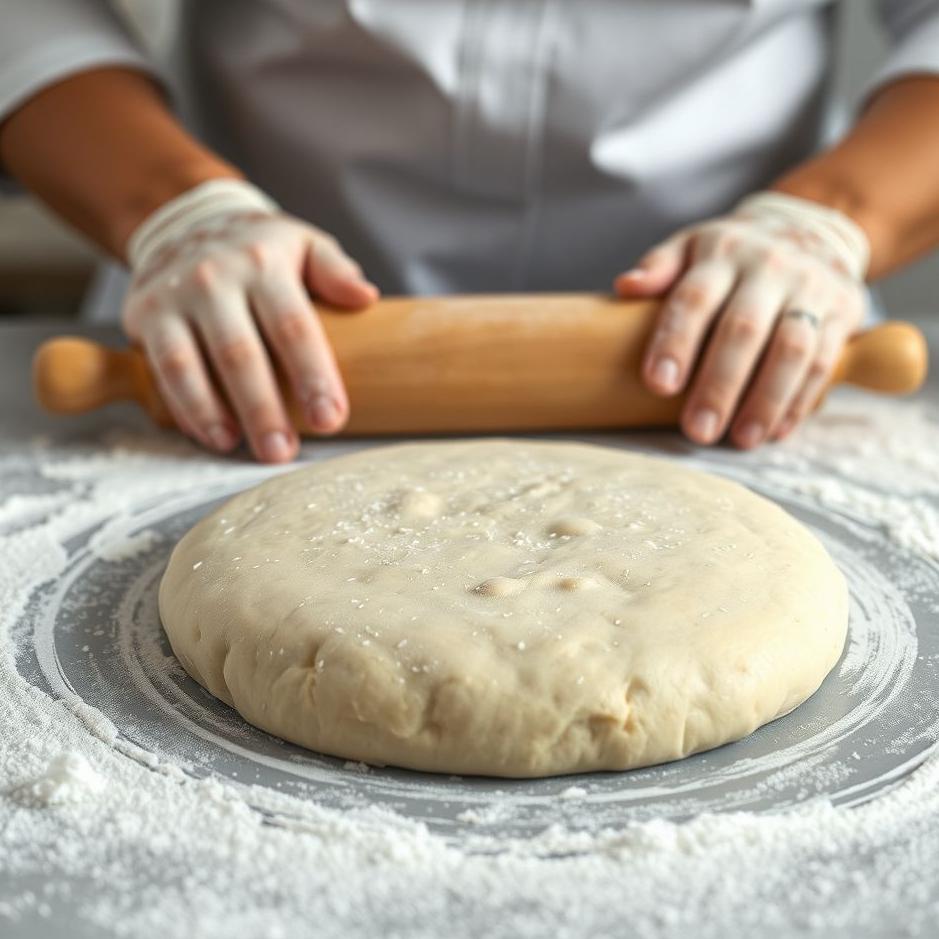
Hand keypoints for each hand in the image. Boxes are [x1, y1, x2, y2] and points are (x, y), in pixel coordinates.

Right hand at [122, 181, 377, 462]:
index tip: (330, 419)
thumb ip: (335, 270)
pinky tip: (207, 435)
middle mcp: (215, 279)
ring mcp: (174, 297)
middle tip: (282, 452)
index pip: (292, 326)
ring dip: (212, 414)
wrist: (185, 221)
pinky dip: (183, 407)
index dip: (312, 375)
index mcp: (264, 264)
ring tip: (237, 448)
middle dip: (262, 408)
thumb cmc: (259, 249)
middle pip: (240, 354)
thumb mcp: (304, 244)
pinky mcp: (143, 315)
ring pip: (188, 364)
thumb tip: (366, 297)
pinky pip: (161, 368)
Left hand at [614, 192, 868, 448]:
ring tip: (741, 439)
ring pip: (791, 348)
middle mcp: (768, 268)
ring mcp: (810, 289)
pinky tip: (776, 431)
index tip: (658, 385)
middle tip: (697, 430)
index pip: (695, 298)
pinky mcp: (843, 311)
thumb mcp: (691, 245)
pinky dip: (800, 400)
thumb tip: (625, 286)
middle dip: (719, 384)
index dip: (676, 341)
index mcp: (722, 252)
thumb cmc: (731, 253)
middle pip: (744, 328)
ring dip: (766, 399)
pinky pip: (824, 360)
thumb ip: (659, 267)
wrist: (810, 228)